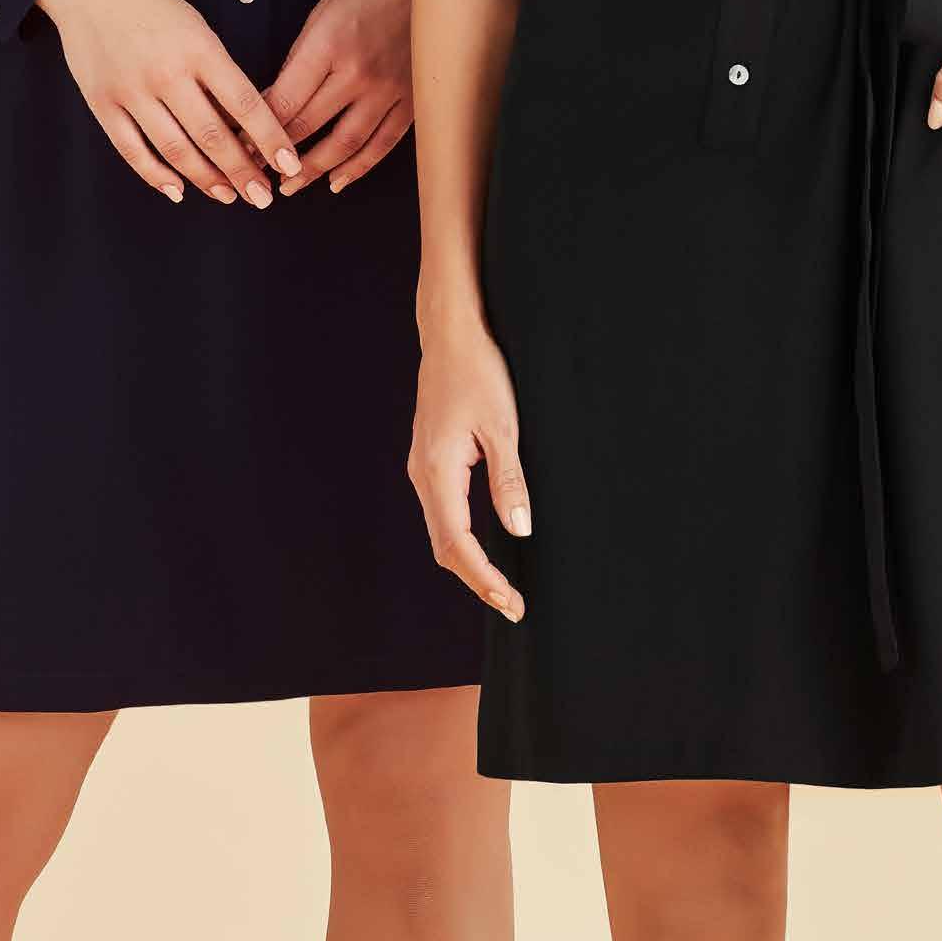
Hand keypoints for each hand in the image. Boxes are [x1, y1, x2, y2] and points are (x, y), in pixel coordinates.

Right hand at [38, 0, 301, 205]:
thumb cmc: (152, 6)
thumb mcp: (197, 28)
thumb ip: (217, 74)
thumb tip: (244, 127)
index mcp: (199, 49)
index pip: (245, 104)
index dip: (271, 139)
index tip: (289, 164)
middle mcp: (167, 73)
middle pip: (213, 136)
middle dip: (242, 173)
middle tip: (262, 197)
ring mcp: (132, 91)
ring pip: (175, 150)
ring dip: (206, 180)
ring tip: (228, 196)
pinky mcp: (103, 104)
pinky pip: (132, 151)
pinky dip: (156, 176)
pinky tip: (178, 190)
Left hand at [263, 0, 413, 193]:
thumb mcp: (320, 15)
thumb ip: (299, 62)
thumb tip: (273, 103)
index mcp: (328, 47)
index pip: (283, 103)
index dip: (256, 132)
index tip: (238, 148)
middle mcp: (357, 73)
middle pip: (307, 127)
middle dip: (275, 156)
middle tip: (254, 173)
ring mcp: (387, 90)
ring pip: (345, 144)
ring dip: (313, 171)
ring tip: (289, 187)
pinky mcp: (410, 100)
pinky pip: (382, 144)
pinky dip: (358, 167)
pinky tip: (337, 181)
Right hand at [409, 316, 529, 619]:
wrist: (451, 334)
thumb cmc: (479, 372)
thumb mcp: (504, 426)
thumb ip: (509, 481)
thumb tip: (518, 531)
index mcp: (437, 471)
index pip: (456, 543)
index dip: (482, 578)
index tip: (510, 601)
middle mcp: (422, 475)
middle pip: (444, 546)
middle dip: (477, 580)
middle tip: (513, 605)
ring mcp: (423, 470)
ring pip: (442, 532)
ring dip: (470, 563)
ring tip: (504, 587)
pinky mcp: (431, 462)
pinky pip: (444, 513)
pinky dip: (463, 540)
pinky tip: (486, 549)